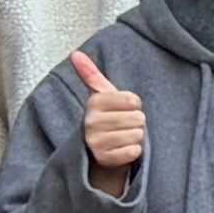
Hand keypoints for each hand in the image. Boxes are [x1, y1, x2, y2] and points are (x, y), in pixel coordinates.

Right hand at [71, 48, 145, 183]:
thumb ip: (90, 74)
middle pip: (138, 118)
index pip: (134, 101)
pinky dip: (133, 152)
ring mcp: (96, 142)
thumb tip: (75, 53)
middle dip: (136, 123)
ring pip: (137, 135)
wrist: (97, 153)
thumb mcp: (100, 96)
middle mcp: (91, 122)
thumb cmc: (106, 119)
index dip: (134, 106)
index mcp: (93, 103)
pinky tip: (122, 151)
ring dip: (135, 138)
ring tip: (122, 138)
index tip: (122, 111)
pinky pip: (134, 151)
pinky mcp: (104, 159)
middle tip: (123, 127)